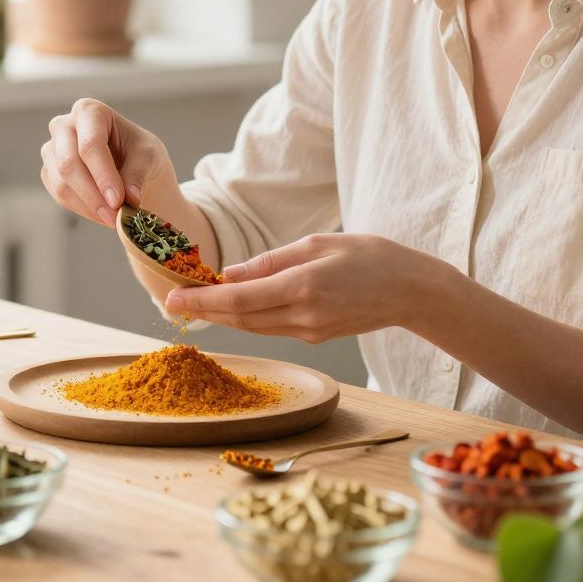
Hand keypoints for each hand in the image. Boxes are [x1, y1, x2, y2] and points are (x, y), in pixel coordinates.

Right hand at [39, 98, 176, 226]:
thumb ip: (137, 174)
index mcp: (89, 111)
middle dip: (94, 195)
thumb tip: (130, 199)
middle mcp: (64, 125)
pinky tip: (103, 214)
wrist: (129, 163)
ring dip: (89, 206)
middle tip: (117, 217)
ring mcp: (52, 149)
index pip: (90, 144)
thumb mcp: (149, 156)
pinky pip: (59, 196)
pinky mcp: (49, 172)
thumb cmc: (139, 152)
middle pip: (69, 163)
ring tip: (115, 219)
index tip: (119, 202)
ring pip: (61, 183)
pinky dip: (83, 209)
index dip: (103, 175)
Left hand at [162, 234, 455, 342]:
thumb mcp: (318, 244)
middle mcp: (302, 316)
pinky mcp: (315, 337)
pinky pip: (271, 328)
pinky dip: (248, 318)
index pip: (238, 300)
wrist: (411, 291)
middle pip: (239, 319)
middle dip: (203, 311)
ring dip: (222, 317)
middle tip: (171, 300)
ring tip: (193, 303)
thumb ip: (271, 261)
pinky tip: (233, 307)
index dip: (201, 301)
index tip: (171, 298)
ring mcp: (309, 332)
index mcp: (302, 287)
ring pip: (253, 327)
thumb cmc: (370, 256)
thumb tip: (230, 274)